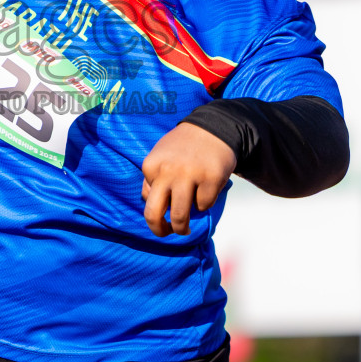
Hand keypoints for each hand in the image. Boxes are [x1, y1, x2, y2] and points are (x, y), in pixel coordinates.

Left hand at [141, 122, 236, 236]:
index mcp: (151, 166)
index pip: (148, 200)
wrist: (214, 128)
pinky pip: (203, 206)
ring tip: (186, 229)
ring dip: (182, 228)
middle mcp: (168, 171)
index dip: (157, 207)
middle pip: (154, 214)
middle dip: (159, 231)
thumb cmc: (184, 147)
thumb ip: (152, 178)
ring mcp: (190, 175)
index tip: (164, 209)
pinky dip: (205, 203)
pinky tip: (207, 189)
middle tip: (166, 233)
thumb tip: (147, 201)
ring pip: (180, 217)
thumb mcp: (160, 156)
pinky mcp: (211, 179)